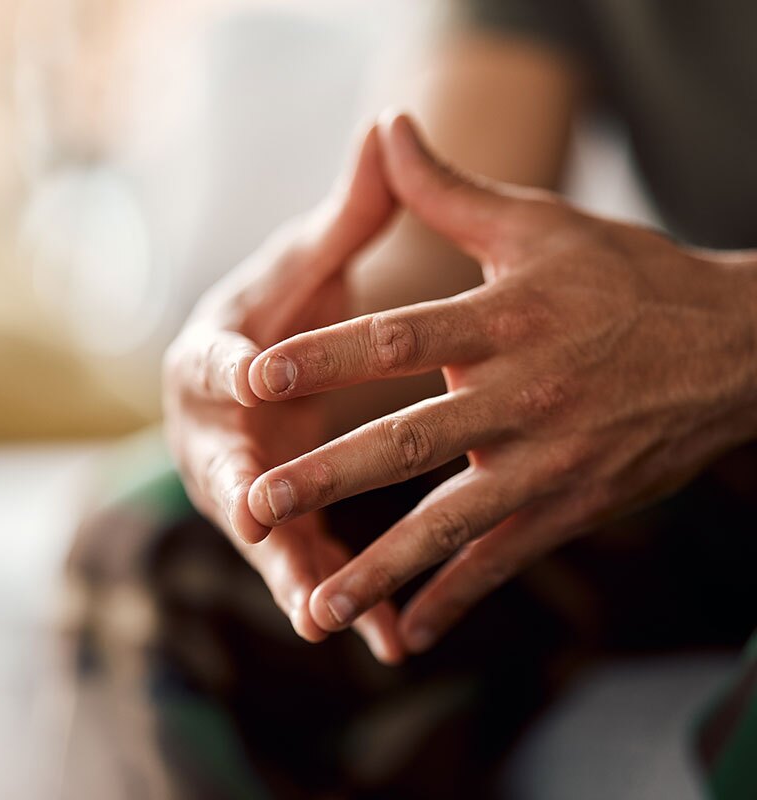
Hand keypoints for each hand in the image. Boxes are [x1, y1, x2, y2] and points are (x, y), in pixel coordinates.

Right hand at [162, 125, 404, 662]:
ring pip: (275, 542)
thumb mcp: (310, 267)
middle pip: (231, 471)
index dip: (228, 366)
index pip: (213, 361)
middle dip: (253, 501)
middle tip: (265, 525)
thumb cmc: (284, 319)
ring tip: (338, 624)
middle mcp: (219, 435)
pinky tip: (392, 637)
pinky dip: (349, 599)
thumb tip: (386, 126)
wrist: (272, 378)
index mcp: (214, 360)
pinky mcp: (286, 529)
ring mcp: (250, 491)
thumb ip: (347, 215)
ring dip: (306, 581)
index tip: (247, 377)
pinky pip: (317, 568)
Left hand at [244, 114, 756, 652]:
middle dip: (328, 477)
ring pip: (450, 522)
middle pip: (409, 441)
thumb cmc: (623, 278)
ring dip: (381, 565)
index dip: (322, 356)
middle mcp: (523, 397)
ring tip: (317, 601)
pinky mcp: (569, 507)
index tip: (251, 377)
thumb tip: (390, 125)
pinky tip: (407, 632)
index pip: (396, 338)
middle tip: (256, 503)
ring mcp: (548, 463)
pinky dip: (454, 597)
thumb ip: (449, 190)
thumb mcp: (536, 224)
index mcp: (504, 320)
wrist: (729, 348)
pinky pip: (503, 560)